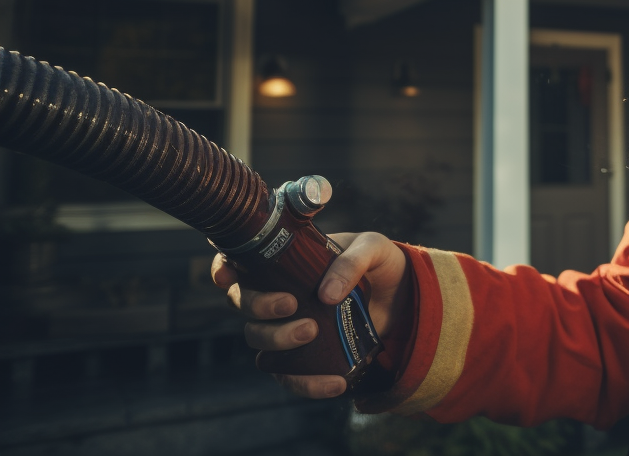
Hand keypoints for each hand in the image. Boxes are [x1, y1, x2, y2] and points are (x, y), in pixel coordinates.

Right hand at [211, 231, 408, 397]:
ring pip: (259, 340)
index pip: (239, 263)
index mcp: (286, 261)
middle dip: (259, 307)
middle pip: (242, 304)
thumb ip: (351, 262)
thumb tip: (326, 295)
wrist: (403, 295)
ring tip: (312, 332)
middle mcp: (278, 294)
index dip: (222, 268)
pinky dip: (307, 383)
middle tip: (291, 305)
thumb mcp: (372, 248)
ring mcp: (289, 326)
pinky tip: (335, 383)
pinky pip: (291, 377)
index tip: (227, 276)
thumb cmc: (380, 263)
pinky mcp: (306, 355)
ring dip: (277, 340)